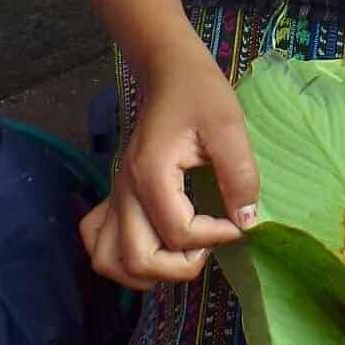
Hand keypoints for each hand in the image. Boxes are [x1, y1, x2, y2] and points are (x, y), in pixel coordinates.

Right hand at [81, 40, 258, 289]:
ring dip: (146, 272)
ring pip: (107, 260)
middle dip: (179, 268)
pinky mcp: (116, 195)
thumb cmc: (201, 94)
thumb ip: (240, 175)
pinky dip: (121, 256)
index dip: (215, 237)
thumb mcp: (230, 128)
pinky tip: (153, 244)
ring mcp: (116, 195)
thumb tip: (247, 222)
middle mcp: (125, 191)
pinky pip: (98, 240)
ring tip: (181, 254)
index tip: (237, 221)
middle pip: (136, 260)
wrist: (169, 72)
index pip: (178, 233)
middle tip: (208, 246)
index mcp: (152, 174)